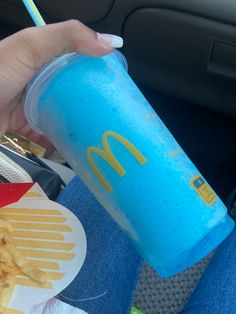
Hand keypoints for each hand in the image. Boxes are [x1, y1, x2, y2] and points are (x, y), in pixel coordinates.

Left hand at [0, 20, 122, 150]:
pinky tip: (70, 147)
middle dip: (88, 98)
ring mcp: (30, 102)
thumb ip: (68, 37)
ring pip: (60, 112)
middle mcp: (36, 78)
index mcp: (39, 55)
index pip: (74, 55)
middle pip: (70, 87)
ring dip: (75, 122)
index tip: (113, 78)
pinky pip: (47, 133)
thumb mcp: (30, 47)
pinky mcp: (23, 124)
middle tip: (107, 108)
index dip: (94, 64)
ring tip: (93, 130)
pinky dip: (58, 141)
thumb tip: (109, 43)